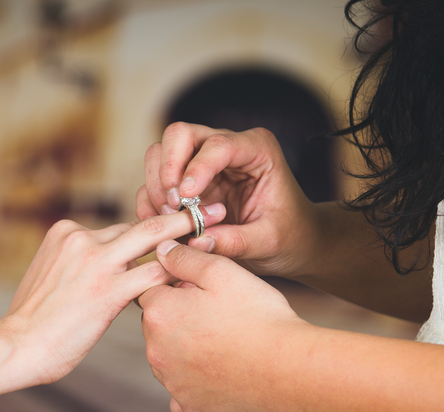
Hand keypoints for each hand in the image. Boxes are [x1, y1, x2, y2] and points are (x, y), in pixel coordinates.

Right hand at [2, 210, 222, 384]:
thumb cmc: (34, 322)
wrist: (17, 346)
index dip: (153, 230)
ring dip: (189, 236)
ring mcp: (95, 261)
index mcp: (67, 232)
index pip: (120, 228)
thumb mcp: (50, 277)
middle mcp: (82, 238)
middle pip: (141, 224)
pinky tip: (200, 273)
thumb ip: (79, 265)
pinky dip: (178, 273)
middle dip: (182, 216)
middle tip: (214, 208)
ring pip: (153, 240)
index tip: (179, 221)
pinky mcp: (107, 288)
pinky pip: (153, 275)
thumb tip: (106, 270)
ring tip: (218, 229)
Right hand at [137, 122, 327, 279]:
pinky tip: (164, 227)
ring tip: (170, 219)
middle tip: (173, 206)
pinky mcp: (187, 183)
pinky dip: (151, 203)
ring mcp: (203, 163)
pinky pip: (155, 183)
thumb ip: (236, 241)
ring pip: (159, 154)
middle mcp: (226, 148)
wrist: (292, 244)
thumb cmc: (289, 236)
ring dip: (156, 187)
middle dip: (168, 169)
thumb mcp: (270, 241)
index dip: (196, 168)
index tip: (185, 198)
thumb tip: (196, 243)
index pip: (218, 144)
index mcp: (257, 150)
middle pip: (180, 135)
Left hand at [138, 240, 308, 411]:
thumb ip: (185, 258)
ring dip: (188, 352)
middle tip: (221, 317)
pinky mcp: (191, 409)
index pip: (153, 291)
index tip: (206, 292)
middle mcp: (156, 351)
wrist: (288, 368)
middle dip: (180, 319)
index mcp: (159, 313)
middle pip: (159, 327)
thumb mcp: (222, 271)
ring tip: (226, 345)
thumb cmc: (258, 316)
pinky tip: (220, 376)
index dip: (179, 287)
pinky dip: (197, 385)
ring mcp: (172, 384)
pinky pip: (184, 394)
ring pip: (171, 360)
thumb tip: (162, 251)